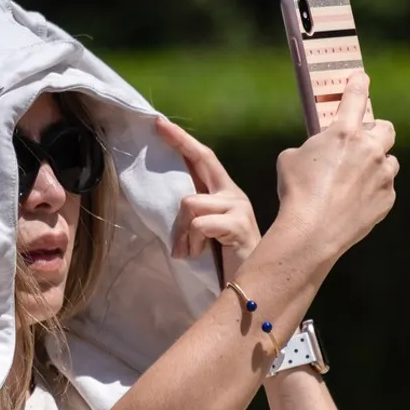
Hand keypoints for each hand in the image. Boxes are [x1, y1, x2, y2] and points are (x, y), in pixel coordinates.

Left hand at [156, 116, 260, 284]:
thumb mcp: (202, 231)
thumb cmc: (223, 260)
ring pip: (190, 202)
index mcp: (224, 194)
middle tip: (158, 125)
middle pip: (203, 160)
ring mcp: (238, 207)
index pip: (203, 159)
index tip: (160, 122)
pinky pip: (199, 223)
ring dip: (183, 230)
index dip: (183, 140)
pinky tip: (199, 255)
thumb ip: (191, 212)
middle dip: (179, 141)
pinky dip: (192, 242)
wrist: (251, 286)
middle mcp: (233, 194)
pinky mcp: (239, 224)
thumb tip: (171, 198)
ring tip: (191, 249)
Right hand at [274, 72, 397, 262]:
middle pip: (386, 128)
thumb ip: (310, 147)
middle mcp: (370, 149)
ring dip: (376, 165)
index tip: (361, 78)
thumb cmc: (295, 193)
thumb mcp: (289, 160)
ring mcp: (383, 175)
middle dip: (375, 131)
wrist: (312, 232)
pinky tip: (353, 202)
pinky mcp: (387, 199)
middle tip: (362, 140)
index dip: (358, 84)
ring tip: (355, 179)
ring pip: (388, 162)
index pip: (356, 96)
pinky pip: (384, 188)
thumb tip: (317, 151)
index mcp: (344, 133)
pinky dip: (373, 191)